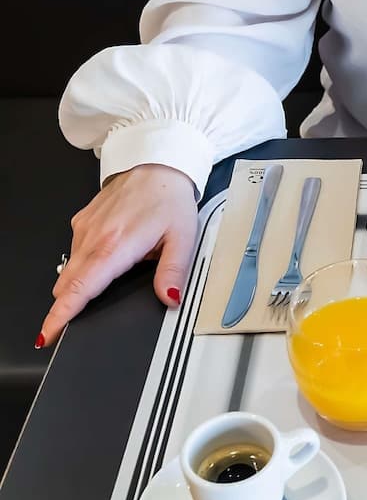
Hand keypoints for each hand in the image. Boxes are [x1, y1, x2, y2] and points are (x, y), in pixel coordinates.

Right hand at [38, 164, 197, 347]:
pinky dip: (85, 266)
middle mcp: (93, 237)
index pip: (80, 290)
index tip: (49, 334)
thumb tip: (170, 298)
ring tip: (105, 288)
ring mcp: (84, 229)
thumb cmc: (169, 198)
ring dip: (80, 285)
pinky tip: (107, 263)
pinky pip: (76, 253)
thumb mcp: (183, 238)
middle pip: (67, 285)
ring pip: (70, 270)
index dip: (61, 315)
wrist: (156, 165)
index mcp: (115, 246)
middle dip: (67, 308)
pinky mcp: (82, 222)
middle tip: (73, 326)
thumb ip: (173, 272)